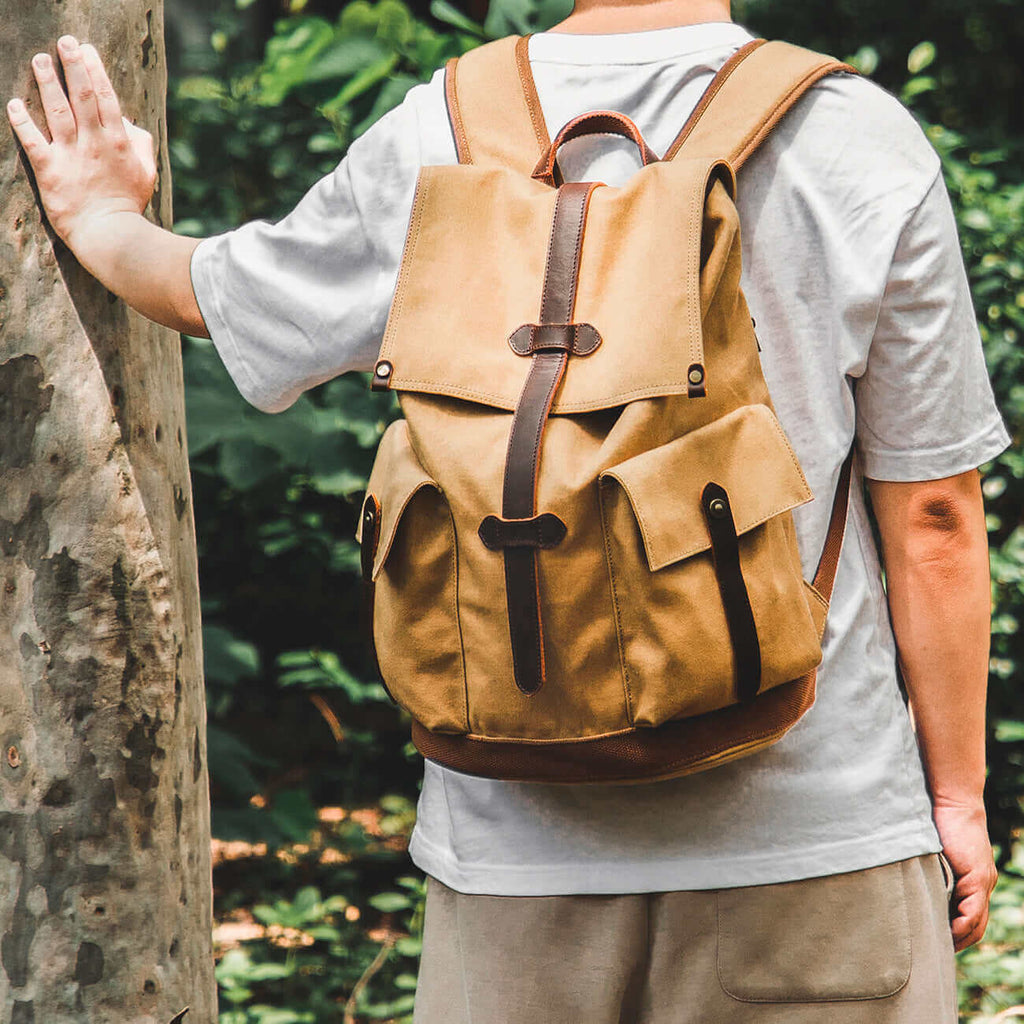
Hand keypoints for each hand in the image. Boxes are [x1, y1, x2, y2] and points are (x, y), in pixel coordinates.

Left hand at [6, 35, 155, 253]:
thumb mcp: (147, 174)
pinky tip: (15, 104)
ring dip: (48, 83)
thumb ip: (141, 144)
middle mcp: (94, 144)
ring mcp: (71, 156)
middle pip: (83, 97)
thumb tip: (129, 123)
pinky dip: (22, 121)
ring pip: (58, 112)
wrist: (110, 235)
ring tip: (39, 60)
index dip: (96, 71)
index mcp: (118, 143)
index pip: (107, 99)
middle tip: (65, 41)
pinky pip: (33, 142)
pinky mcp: (50, 171)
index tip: (87, 50)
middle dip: (74, 66)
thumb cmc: (129, 206)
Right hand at [932, 800, 997, 950]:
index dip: (957, 933)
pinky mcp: (978, 876)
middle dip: (959, 941)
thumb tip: (910, 879)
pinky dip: (962, 925)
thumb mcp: (935, 851)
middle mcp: (984, 883)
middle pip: (977, 926)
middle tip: (938, 953)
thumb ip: (931, 867)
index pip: (971, 917)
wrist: (953, 800)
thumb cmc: (938, 820)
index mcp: (975, 879)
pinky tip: (948, 933)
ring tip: (940, 947)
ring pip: (977, 922)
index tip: (938, 942)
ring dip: (960, 937)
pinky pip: (973, 910)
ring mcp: (983, 881)